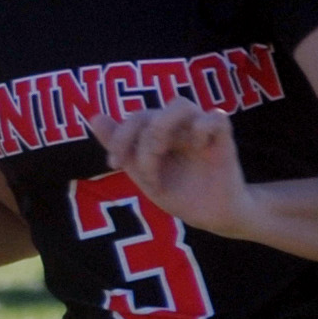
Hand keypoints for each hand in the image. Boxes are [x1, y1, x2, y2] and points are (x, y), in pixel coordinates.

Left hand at [95, 99, 253, 234]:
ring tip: (161, 153)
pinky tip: (198, 146)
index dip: (119, 138)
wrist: (208, 214)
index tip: (115, 165)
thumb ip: (119, 144)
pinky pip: (217, 118)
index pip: (134, 118)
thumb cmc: (176, 190)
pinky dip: (203, 126)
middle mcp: (177, 126)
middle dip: (138, 141)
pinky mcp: (223, 140)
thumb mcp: (141, 172)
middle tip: (143, 169)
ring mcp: (199, 131)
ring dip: (162, 129)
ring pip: (180, 104)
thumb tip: (93, 116)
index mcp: (157, 131)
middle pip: (151, 112)